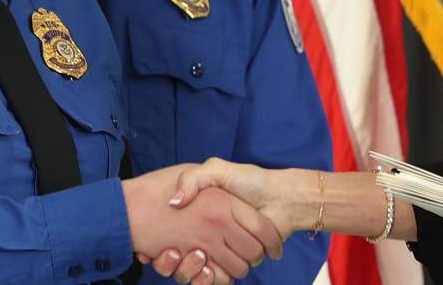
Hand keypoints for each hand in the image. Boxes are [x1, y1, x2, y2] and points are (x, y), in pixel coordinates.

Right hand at [125, 166, 284, 280]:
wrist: (283, 198)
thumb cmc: (252, 181)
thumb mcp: (216, 169)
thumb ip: (193, 179)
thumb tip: (174, 202)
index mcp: (201, 214)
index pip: (172, 235)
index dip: (163, 243)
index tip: (159, 242)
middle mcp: (209, 234)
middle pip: (181, 258)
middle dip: (179, 259)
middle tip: (176, 252)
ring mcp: (221, 250)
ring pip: (196, 272)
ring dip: (191, 270)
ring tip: (195, 257)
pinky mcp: (234, 263)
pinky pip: (214, 279)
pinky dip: (208, 280)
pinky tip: (207, 270)